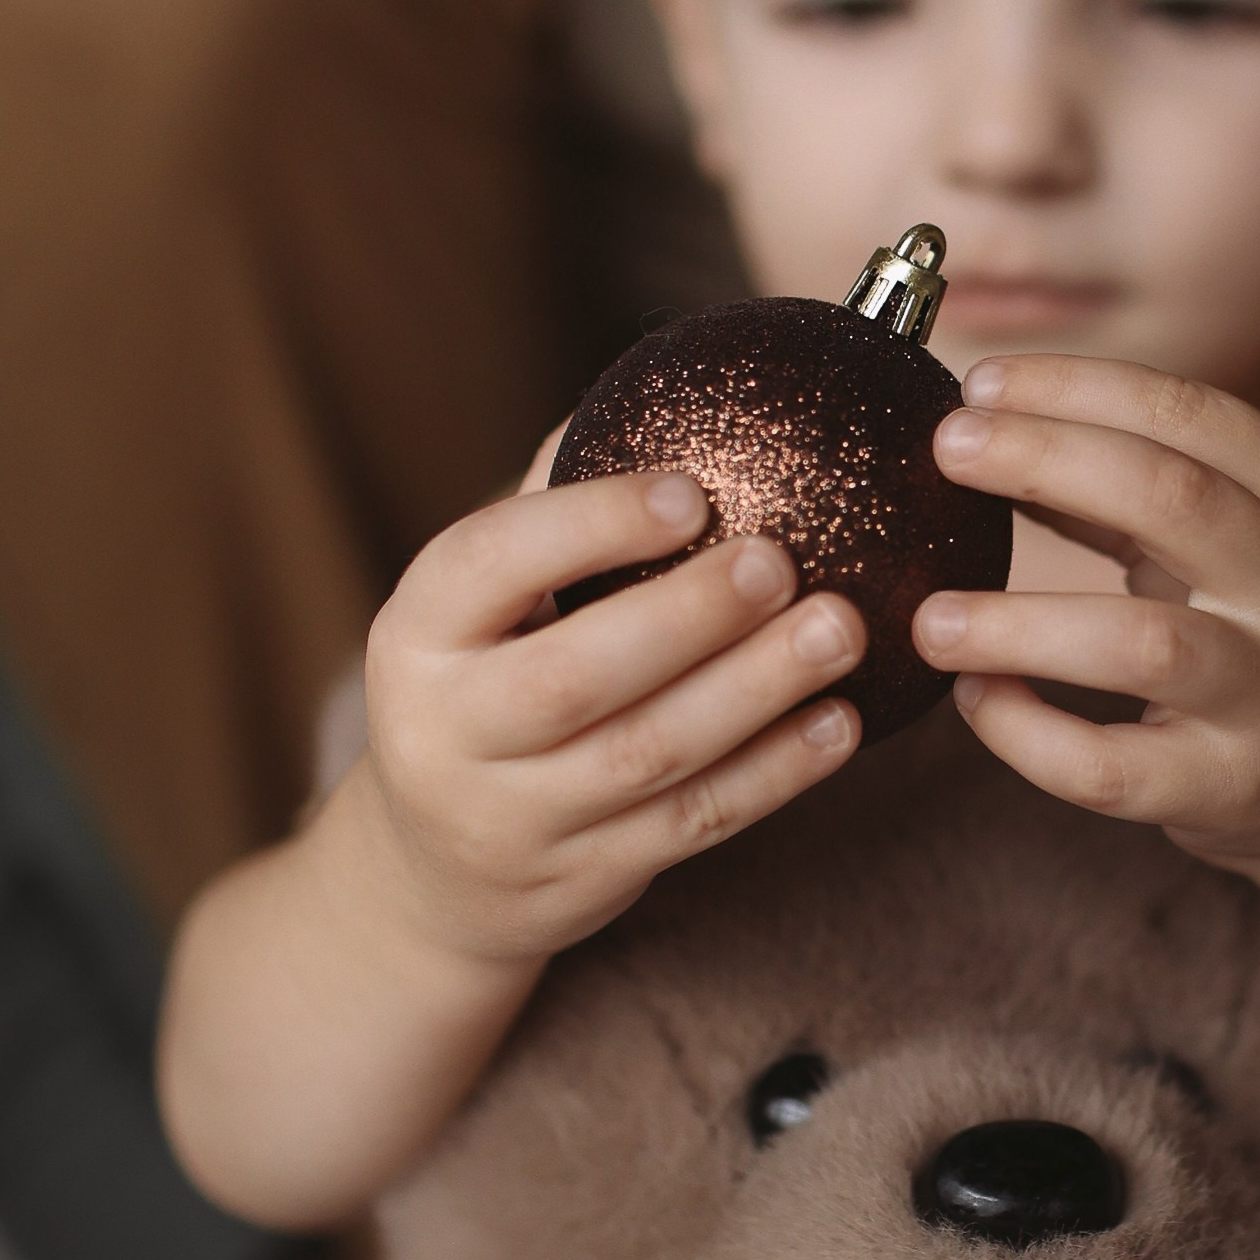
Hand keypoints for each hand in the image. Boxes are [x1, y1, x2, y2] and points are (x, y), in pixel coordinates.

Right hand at [355, 452, 866, 974]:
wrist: (433, 874)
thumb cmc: (486, 683)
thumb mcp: (481, 604)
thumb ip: (560, 507)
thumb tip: (678, 380)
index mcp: (417, 631)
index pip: (490, 564)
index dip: (591, 525)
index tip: (690, 492)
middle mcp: (448, 731)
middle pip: (578, 674)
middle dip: (693, 616)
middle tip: (784, 563)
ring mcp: (514, 818)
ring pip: (651, 756)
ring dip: (757, 691)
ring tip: (842, 631)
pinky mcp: (583, 879)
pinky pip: (694, 823)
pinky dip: (774, 772)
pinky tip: (839, 723)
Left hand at [917, 357, 1259, 872]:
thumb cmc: (1256, 634)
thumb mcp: (1223, 545)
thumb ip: (1122, 495)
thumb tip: (980, 433)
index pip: (1194, 416)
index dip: (1080, 388)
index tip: (980, 381)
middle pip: (1173, 501)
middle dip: (1045, 460)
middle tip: (946, 450)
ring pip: (1143, 646)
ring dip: (1019, 625)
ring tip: (930, 620)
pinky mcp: (1229, 788)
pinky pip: (1110, 766)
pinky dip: (1025, 731)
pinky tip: (976, 698)